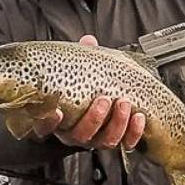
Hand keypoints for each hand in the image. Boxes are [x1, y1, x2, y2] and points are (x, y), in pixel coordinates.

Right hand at [48, 36, 144, 150]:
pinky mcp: (117, 141)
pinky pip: (126, 143)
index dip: (48, 123)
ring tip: (123, 103)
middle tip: (103, 99)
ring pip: (105, 141)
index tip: (57, 112)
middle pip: (81, 135)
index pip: (45, 127)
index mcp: (60, 119)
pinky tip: (139, 117)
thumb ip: (82, 58)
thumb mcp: (82, 71)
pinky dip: (134, 132)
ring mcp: (97, 139)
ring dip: (116, 124)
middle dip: (94, 119)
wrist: (106, 96)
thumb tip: (89, 41)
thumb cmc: (86, 85)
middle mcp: (76, 133)